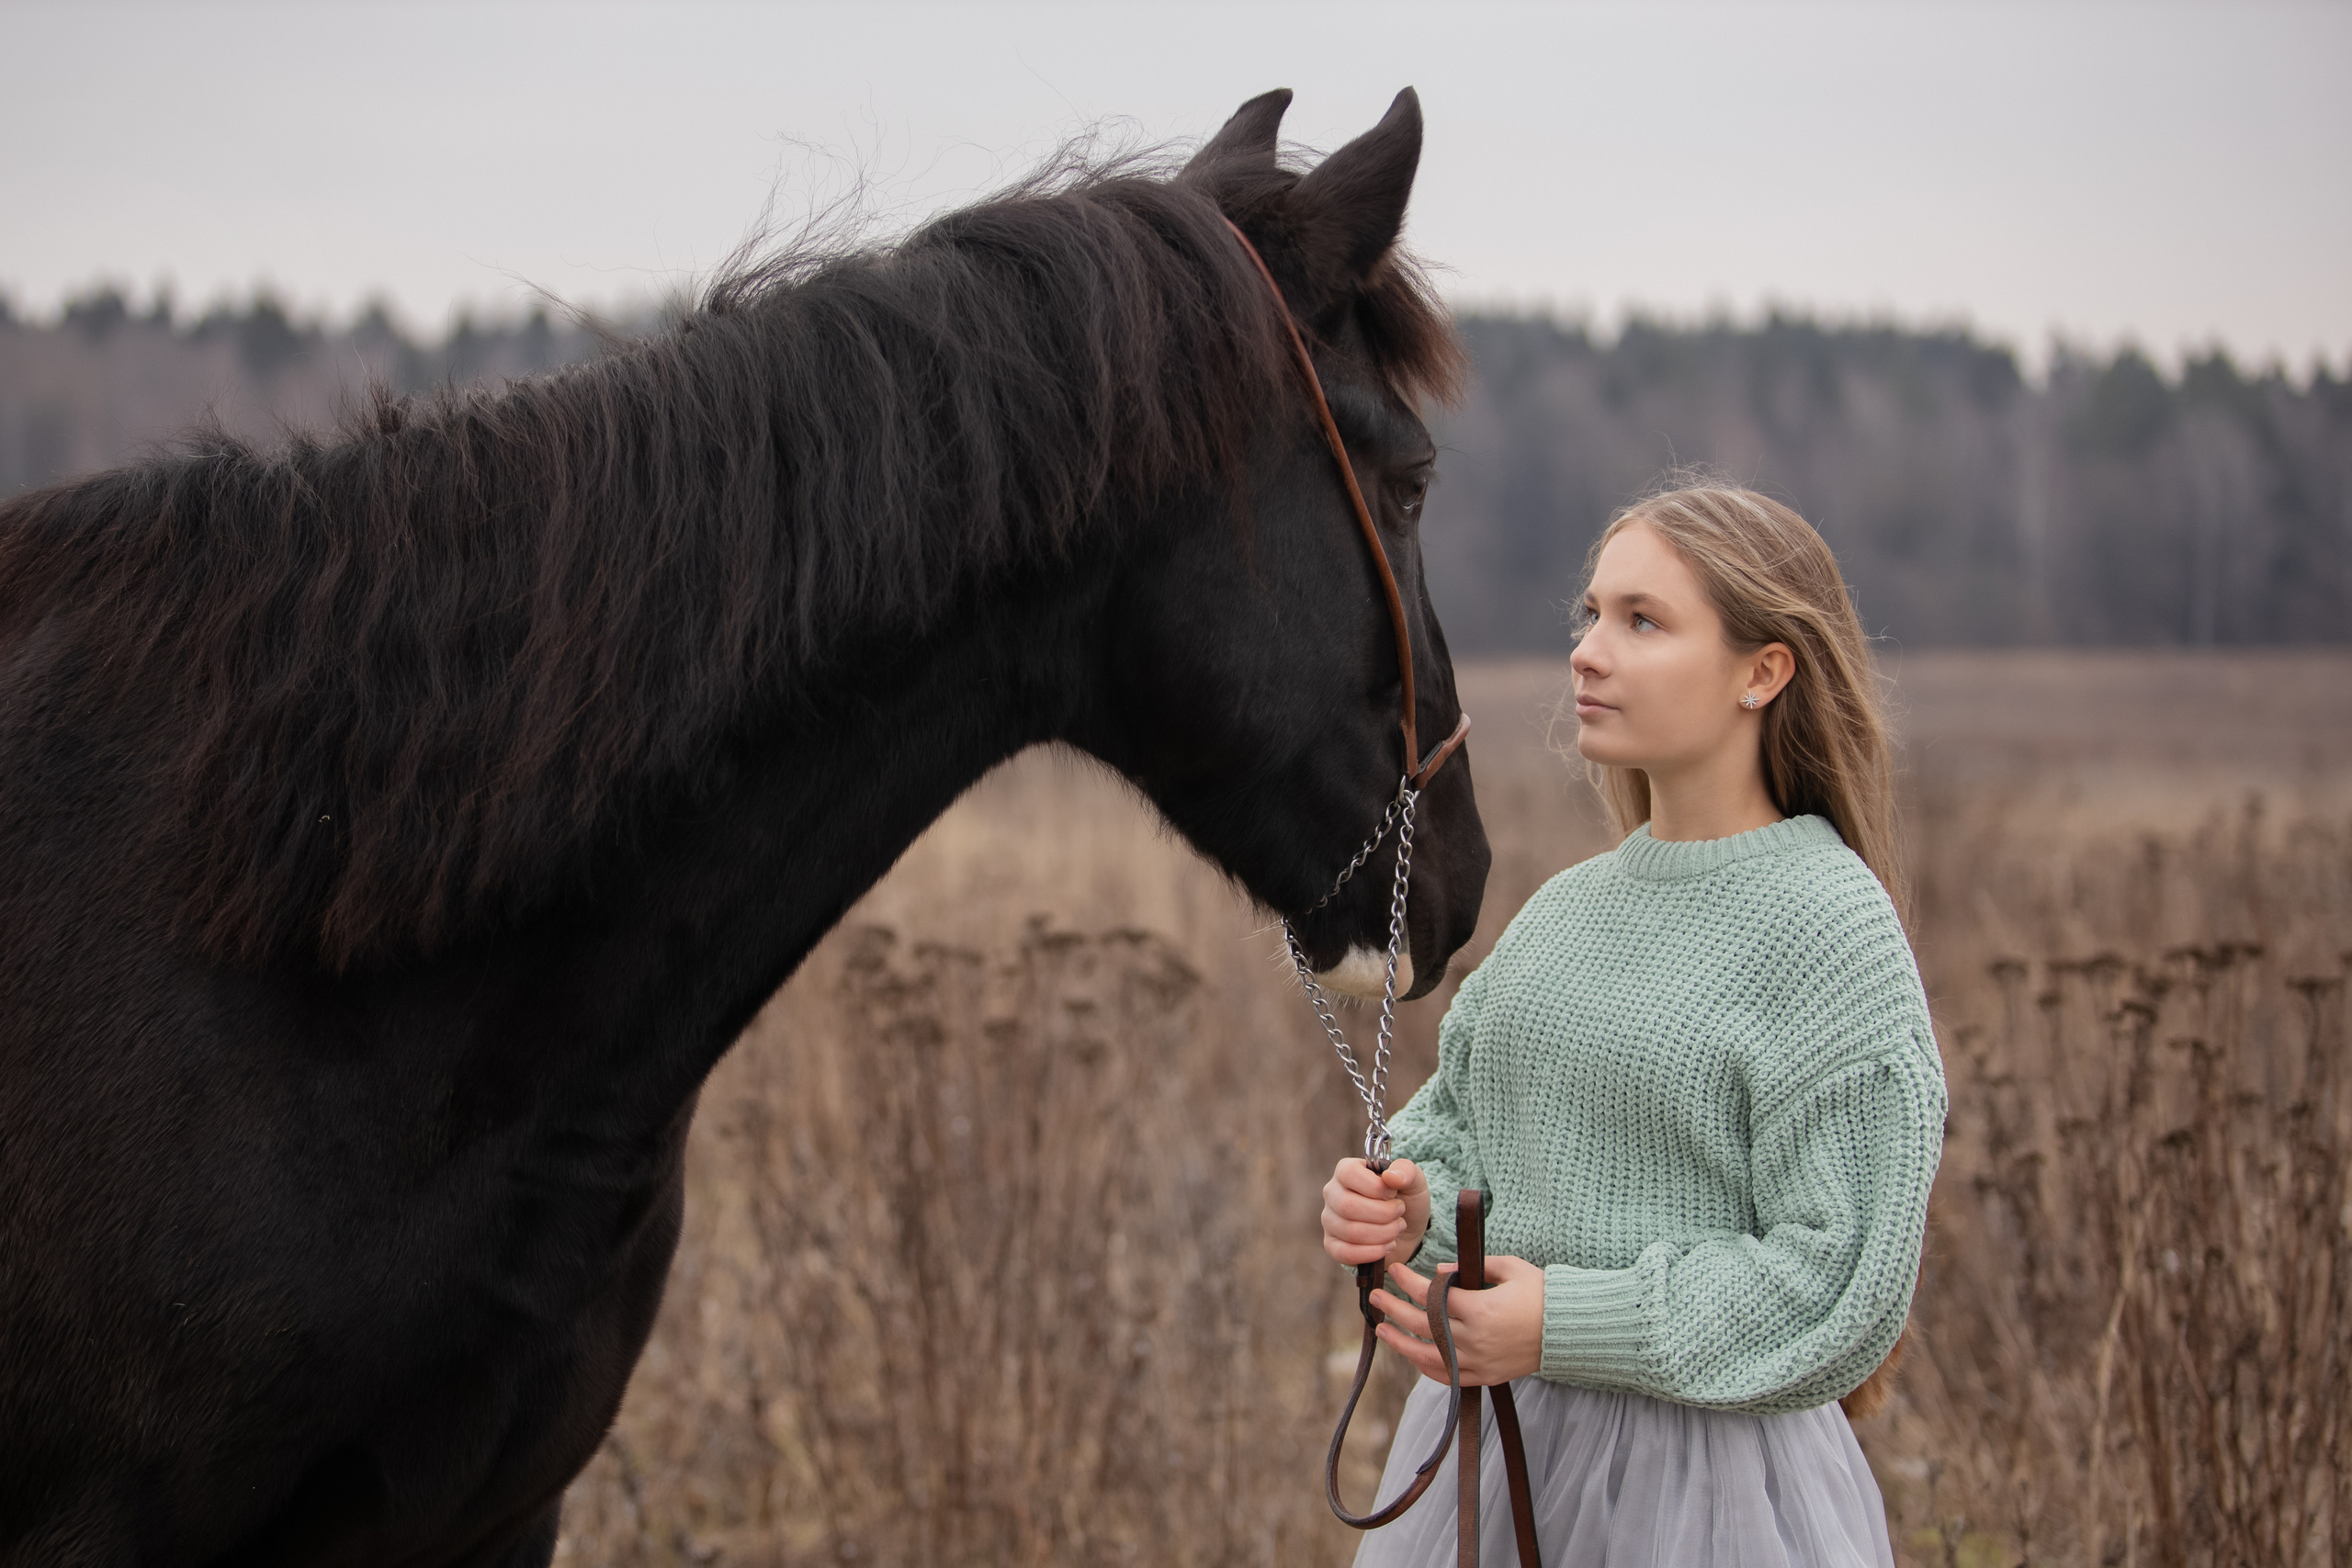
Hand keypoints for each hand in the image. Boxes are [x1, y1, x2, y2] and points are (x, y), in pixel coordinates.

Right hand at [1321, 1157, 1428, 1267]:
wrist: (1408, 1231)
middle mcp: (1332, 1193)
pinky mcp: (1332, 1244)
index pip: (1349, 1174)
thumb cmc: (1406, 1200)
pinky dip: (1372, 1253)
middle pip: (1348, 1206)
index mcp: (1346, 1170)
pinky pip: (1344, 1253)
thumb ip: (1407, 1171)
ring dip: (1383, 1233)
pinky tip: (1387, 1246)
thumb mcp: (1415, 1181)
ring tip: (1397, 1229)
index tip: (1394, 1193)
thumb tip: (1391, 1176)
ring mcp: (1329, 1220)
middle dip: (1384, 1214)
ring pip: (1350, 1231)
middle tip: (1400, 1213)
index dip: (1376, 1187)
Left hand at [1371, 1255, 1544, 1386]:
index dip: (1409, 1281)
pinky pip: (1448, 1377)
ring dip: (1401, 1343)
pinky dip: (1427, 1368)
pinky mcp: (1486, 1376)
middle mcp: (1474, 1338)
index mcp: (1480, 1308)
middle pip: (1422, 1325)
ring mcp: (1479, 1361)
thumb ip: (1473, 1267)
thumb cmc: (1541, 1293)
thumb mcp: (1510, 1268)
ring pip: (1428, 1356)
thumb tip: (1440, 1271)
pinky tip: (1413, 1356)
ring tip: (1383, 1329)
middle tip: (1376, 1297)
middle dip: (1395, 1308)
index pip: (1432, 1295)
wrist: (1570, 1330)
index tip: (1395, 1270)